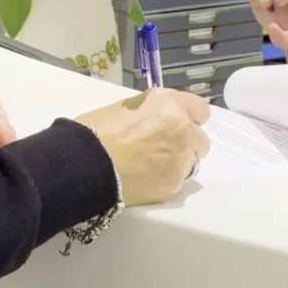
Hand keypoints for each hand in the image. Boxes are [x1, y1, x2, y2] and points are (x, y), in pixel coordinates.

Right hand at [75, 89, 210, 206]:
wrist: (86, 164)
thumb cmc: (97, 131)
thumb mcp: (126, 107)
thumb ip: (152, 110)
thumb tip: (158, 118)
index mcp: (168, 103)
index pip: (199, 109)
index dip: (189, 117)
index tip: (180, 124)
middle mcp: (182, 128)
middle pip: (200, 138)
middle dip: (186, 142)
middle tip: (163, 148)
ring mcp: (181, 157)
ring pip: (191, 161)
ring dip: (178, 161)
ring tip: (152, 166)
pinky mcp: (174, 184)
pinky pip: (177, 180)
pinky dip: (165, 179)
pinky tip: (145, 178)